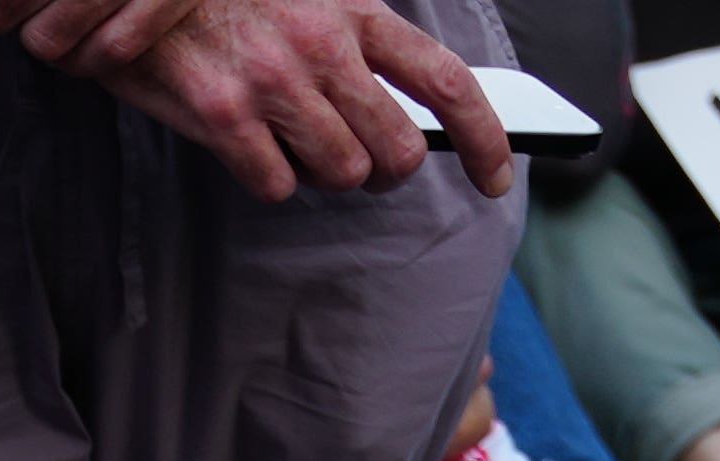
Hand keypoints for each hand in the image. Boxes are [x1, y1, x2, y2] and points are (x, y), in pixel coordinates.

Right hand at [0, 0, 501, 195]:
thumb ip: (352, 36)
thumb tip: (392, 100)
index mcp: (352, 11)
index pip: (444, 81)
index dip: (482, 137)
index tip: (496, 176)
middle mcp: (321, 47)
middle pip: (394, 151)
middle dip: (383, 171)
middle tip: (358, 161)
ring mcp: (273, 83)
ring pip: (341, 175)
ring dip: (322, 173)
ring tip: (290, 140)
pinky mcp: (223, 115)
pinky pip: (274, 185)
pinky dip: (266, 178)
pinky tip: (245, 144)